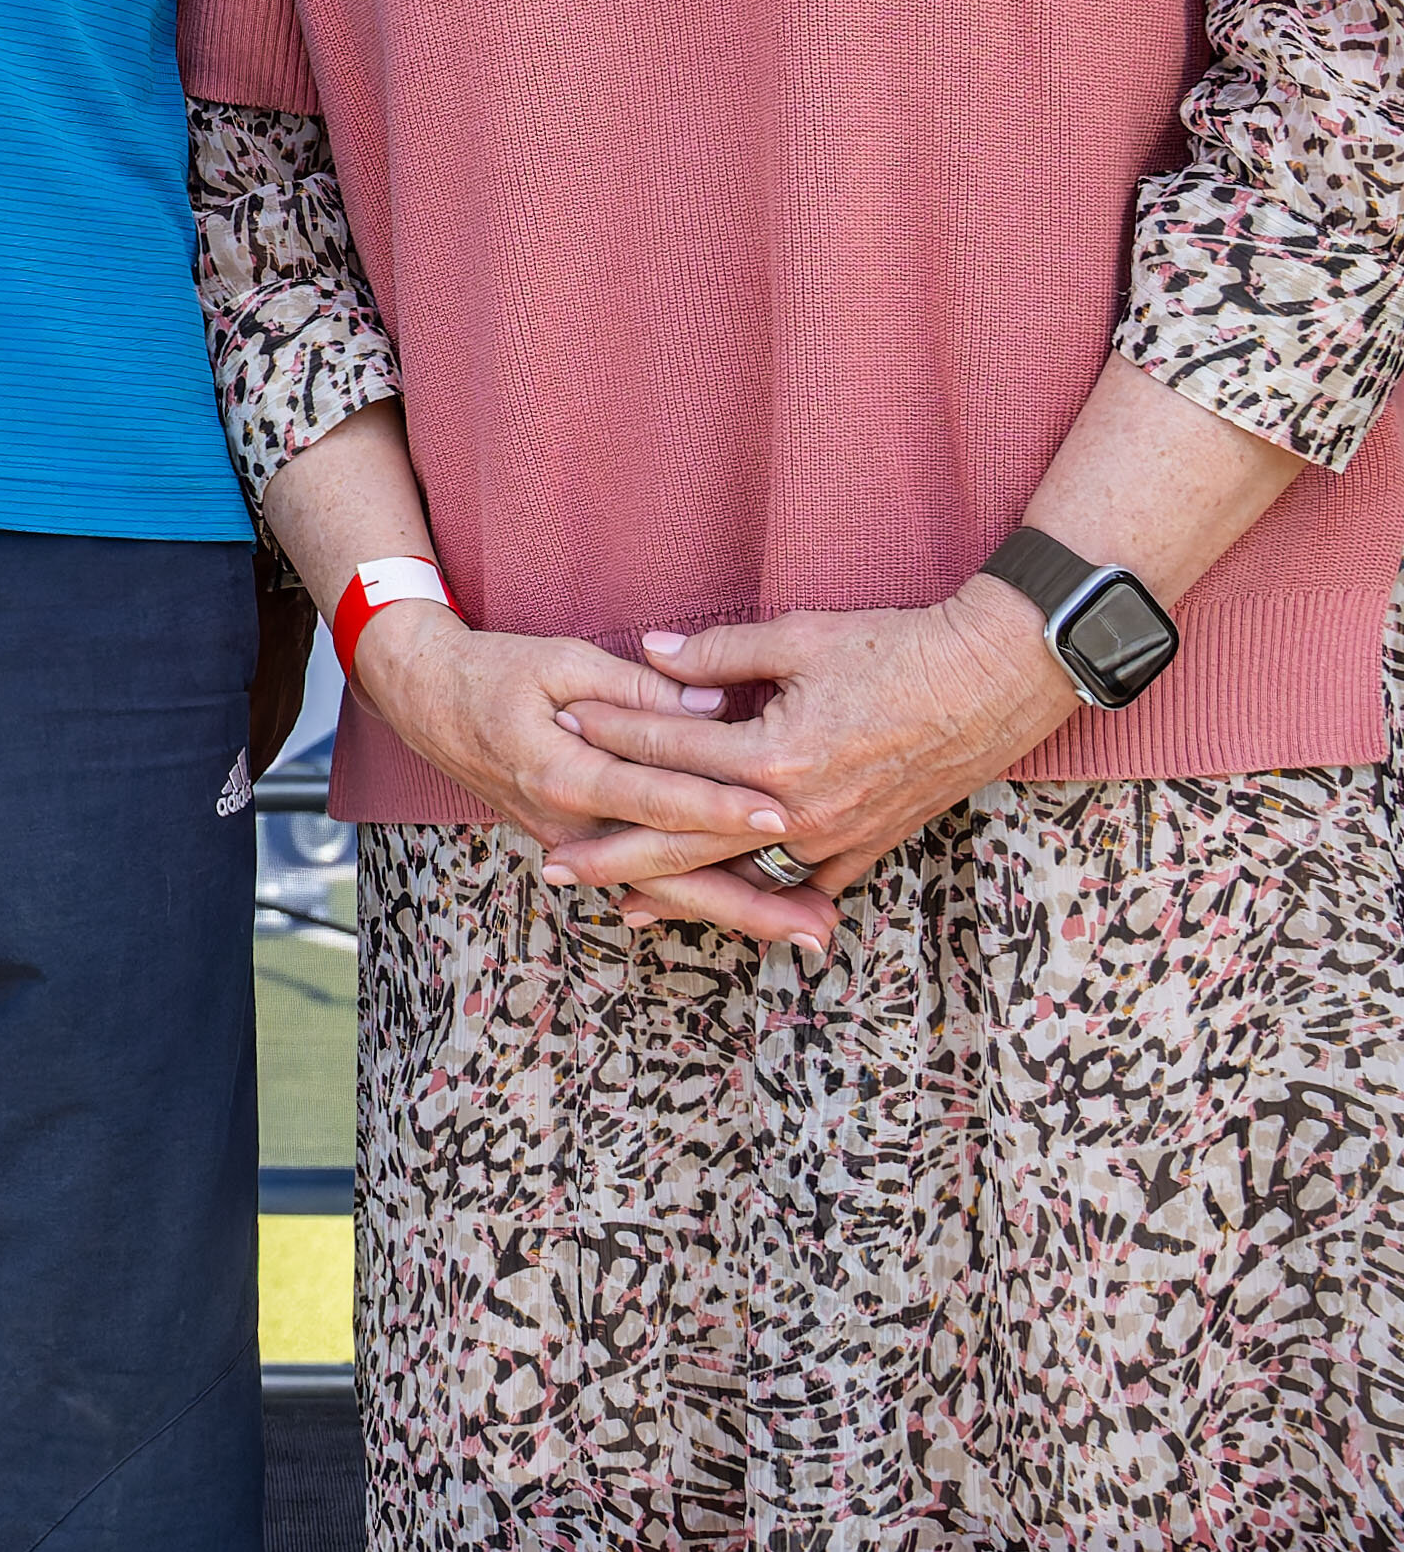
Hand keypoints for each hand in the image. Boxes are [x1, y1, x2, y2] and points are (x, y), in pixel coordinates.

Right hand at [347, 606, 829, 951]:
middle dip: (752, 902)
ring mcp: (574, 843)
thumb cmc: (495, 671)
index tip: (782, 814)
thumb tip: (713, 706)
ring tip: (808, 934)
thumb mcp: (562, 660)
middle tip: (820, 925)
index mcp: (564, 773)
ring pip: (665, 893)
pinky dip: (699, 903)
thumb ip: (639, 689)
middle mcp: (571, 824)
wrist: (426, 700)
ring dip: (738, 916)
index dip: (721, 807)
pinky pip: (647, 883)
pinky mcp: (580, 845)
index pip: (658, 798)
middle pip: (672, 876)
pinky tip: (750, 918)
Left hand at [552, 583, 1082, 895]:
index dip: (611, 737)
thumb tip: (650, 653)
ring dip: (683, 892)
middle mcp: (802, 811)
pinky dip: (763, 899)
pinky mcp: (871, 843)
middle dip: (618, 853)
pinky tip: (728, 914)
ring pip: (743, 875)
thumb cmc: (899, 649)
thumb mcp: (800, 636)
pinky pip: (806, 884)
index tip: (559, 734)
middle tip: (555, 865)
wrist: (996, 680)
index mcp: (776, 755)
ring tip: (623, 908)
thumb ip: (718, 653)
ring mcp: (839, 835)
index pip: (671, 751)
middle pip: (689, 838)